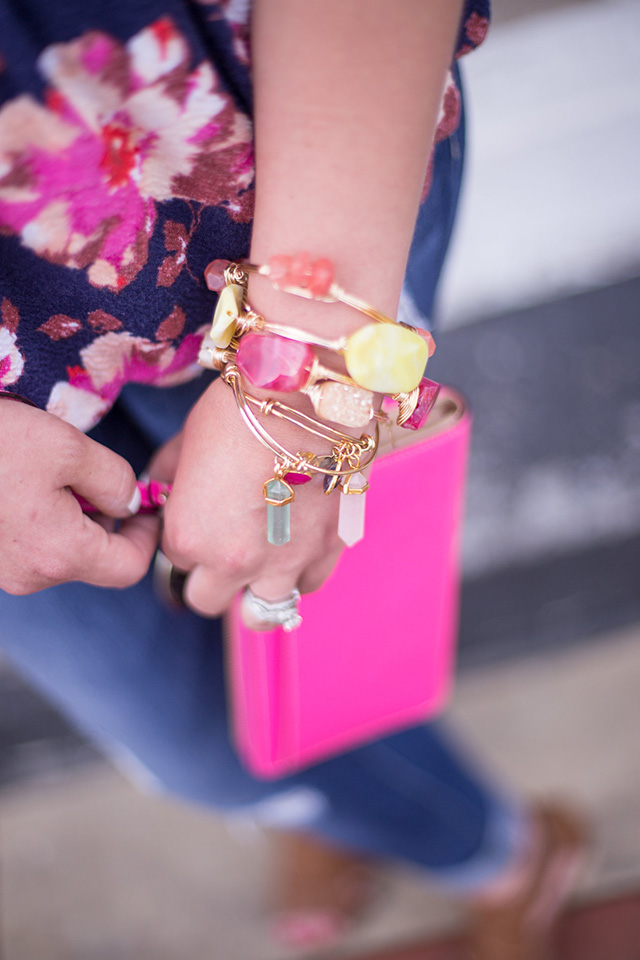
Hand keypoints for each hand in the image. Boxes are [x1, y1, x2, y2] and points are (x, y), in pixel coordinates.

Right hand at [0, 403, 158, 594]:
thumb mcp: (68, 447)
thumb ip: (115, 480)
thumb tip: (131, 502)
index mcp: (59, 553)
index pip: (128, 568)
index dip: (146, 535)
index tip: (149, 504)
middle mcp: (30, 575)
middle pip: (94, 561)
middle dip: (106, 522)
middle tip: (96, 477)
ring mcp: (2, 571)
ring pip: (61, 552)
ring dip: (72, 517)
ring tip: (49, 472)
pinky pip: (30, 545)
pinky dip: (41, 518)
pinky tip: (24, 482)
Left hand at [161, 378, 343, 621]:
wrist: (309, 393)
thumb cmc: (242, 407)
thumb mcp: (187, 439)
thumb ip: (171, 476)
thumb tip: (164, 489)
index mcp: (189, 536)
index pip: (174, 559)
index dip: (186, 533)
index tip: (200, 513)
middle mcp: (233, 562)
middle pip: (207, 600)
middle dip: (210, 576)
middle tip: (224, 543)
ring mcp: (283, 563)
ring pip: (259, 612)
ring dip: (255, 589)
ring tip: (262, 557)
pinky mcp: (326, 552)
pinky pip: (307, 586)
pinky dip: (300, 572)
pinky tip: (297, 543)